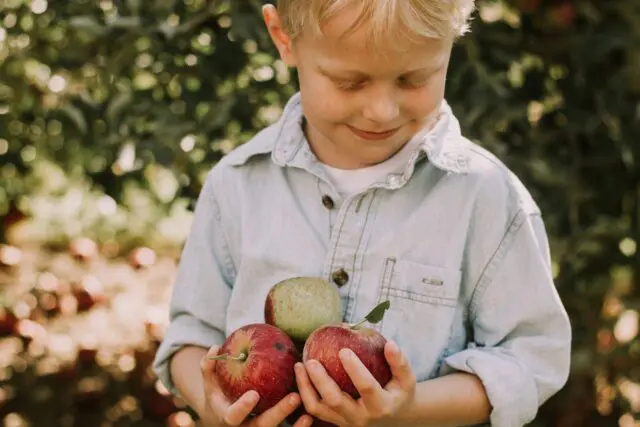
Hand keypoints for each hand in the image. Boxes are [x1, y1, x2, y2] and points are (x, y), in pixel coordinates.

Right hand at [199, 346, 312, 426]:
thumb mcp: (210, 383)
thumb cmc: (218, 395)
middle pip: (262, 425)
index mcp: (228, 417)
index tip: (254, 394)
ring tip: (308, 409)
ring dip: (293, 422)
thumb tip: (215, 348)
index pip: (234, 416)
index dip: (243, 407)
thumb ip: (209, 367)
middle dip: (279, 413)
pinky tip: (309, 416)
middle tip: (294, 397)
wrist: (222, 418)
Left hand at [295, 340, 415, 426]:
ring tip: (299, 365)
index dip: (355, 369)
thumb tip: (390, 344)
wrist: (395, 419)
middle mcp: (361, 418)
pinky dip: (304, 393)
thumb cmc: (399, 393)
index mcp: (381, 406)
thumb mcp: (406, 380)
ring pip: (318, 408)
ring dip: (305, 387)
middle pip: (335, 401)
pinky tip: (300, 375)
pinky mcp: (335, 422)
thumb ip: (399, 362)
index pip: (366, 387)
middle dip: (320, 381)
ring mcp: (345, 422)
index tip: (343, 350)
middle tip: (311, 360)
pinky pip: (314, 410)